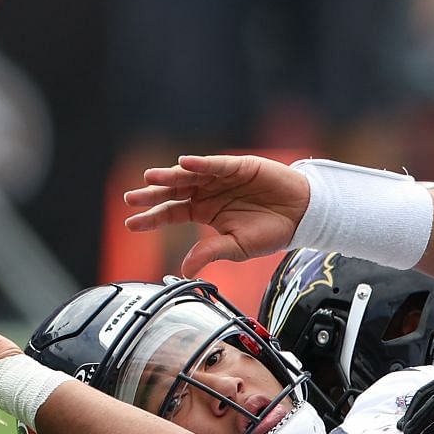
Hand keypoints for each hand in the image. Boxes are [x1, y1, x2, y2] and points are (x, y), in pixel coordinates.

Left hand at [123, 154, 311, 277]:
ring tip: (151, 178)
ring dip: (170, 175)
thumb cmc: (271, 231)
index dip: (152, 218)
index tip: (132, 224)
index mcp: (204, 212)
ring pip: (190, 175)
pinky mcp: (239, 166)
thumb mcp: (237, 248)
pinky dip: (200, 163)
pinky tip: (184, 164)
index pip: (172, 213)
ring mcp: (221, 178)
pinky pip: (216, 164)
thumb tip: (184, 270)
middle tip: (132, 198)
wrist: (302, 216)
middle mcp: (208, 192)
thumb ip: (210, 253)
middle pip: (174, 191)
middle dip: (152, 194)